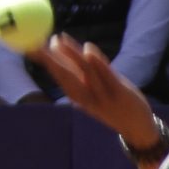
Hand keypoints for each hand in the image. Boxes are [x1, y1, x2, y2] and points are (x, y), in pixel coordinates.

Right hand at [33, 34, 154, 139]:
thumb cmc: (113, 103)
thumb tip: (59, 48)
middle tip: (38, 43)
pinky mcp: (121, 94)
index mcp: (78, 96)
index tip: (29, 45)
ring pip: (85, 74)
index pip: (59, 75)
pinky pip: (108, 77)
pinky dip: (98, 64)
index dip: (44, 61)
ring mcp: (104, 96)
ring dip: (72, 56)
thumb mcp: (92, 89)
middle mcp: (87, 97)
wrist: (138, 128)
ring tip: (60, 40)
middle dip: (51, 60)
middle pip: (66, 76)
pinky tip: (89, 50)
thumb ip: (79, 71)